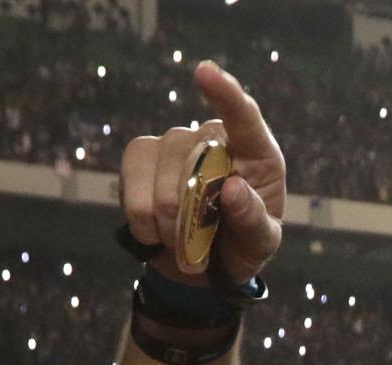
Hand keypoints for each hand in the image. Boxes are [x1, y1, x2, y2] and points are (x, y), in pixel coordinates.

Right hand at [119, 61, 286, 283]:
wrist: (204, 266)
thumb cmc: (242, 245)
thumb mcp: (260, 243)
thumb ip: (253, 220)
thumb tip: (234, 190)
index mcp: (255, 152)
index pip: (243, 115)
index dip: (224, 93)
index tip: (204, 71)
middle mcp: (212, 139)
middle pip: (189, 153)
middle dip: (189, 208)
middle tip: (200, 242)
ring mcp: (173, 143)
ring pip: (156, 170)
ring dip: (165, 218)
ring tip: (180, 240)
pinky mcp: (140, 157)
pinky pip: (131, 182)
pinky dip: (141, 217)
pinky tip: (155, 232)